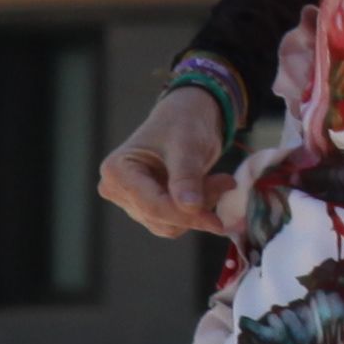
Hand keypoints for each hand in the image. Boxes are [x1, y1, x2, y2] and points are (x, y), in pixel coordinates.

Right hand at [98, 86, 234, 240]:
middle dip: (197, 207)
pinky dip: (197, 210)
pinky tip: (211, 187)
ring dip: (200, 208)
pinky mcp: (147, 208)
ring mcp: (131, 201)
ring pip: (170, 225)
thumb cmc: (183, 124)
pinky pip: (175, 222)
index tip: (218, 222)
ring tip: (220, 180)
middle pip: (160, 218)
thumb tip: (190, 207)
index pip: (152, 205)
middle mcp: (117, 189)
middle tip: (226, 181)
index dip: (186, 216)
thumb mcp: (187, 146)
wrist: (188, 118)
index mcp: (117, 170)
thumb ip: (187, 177)